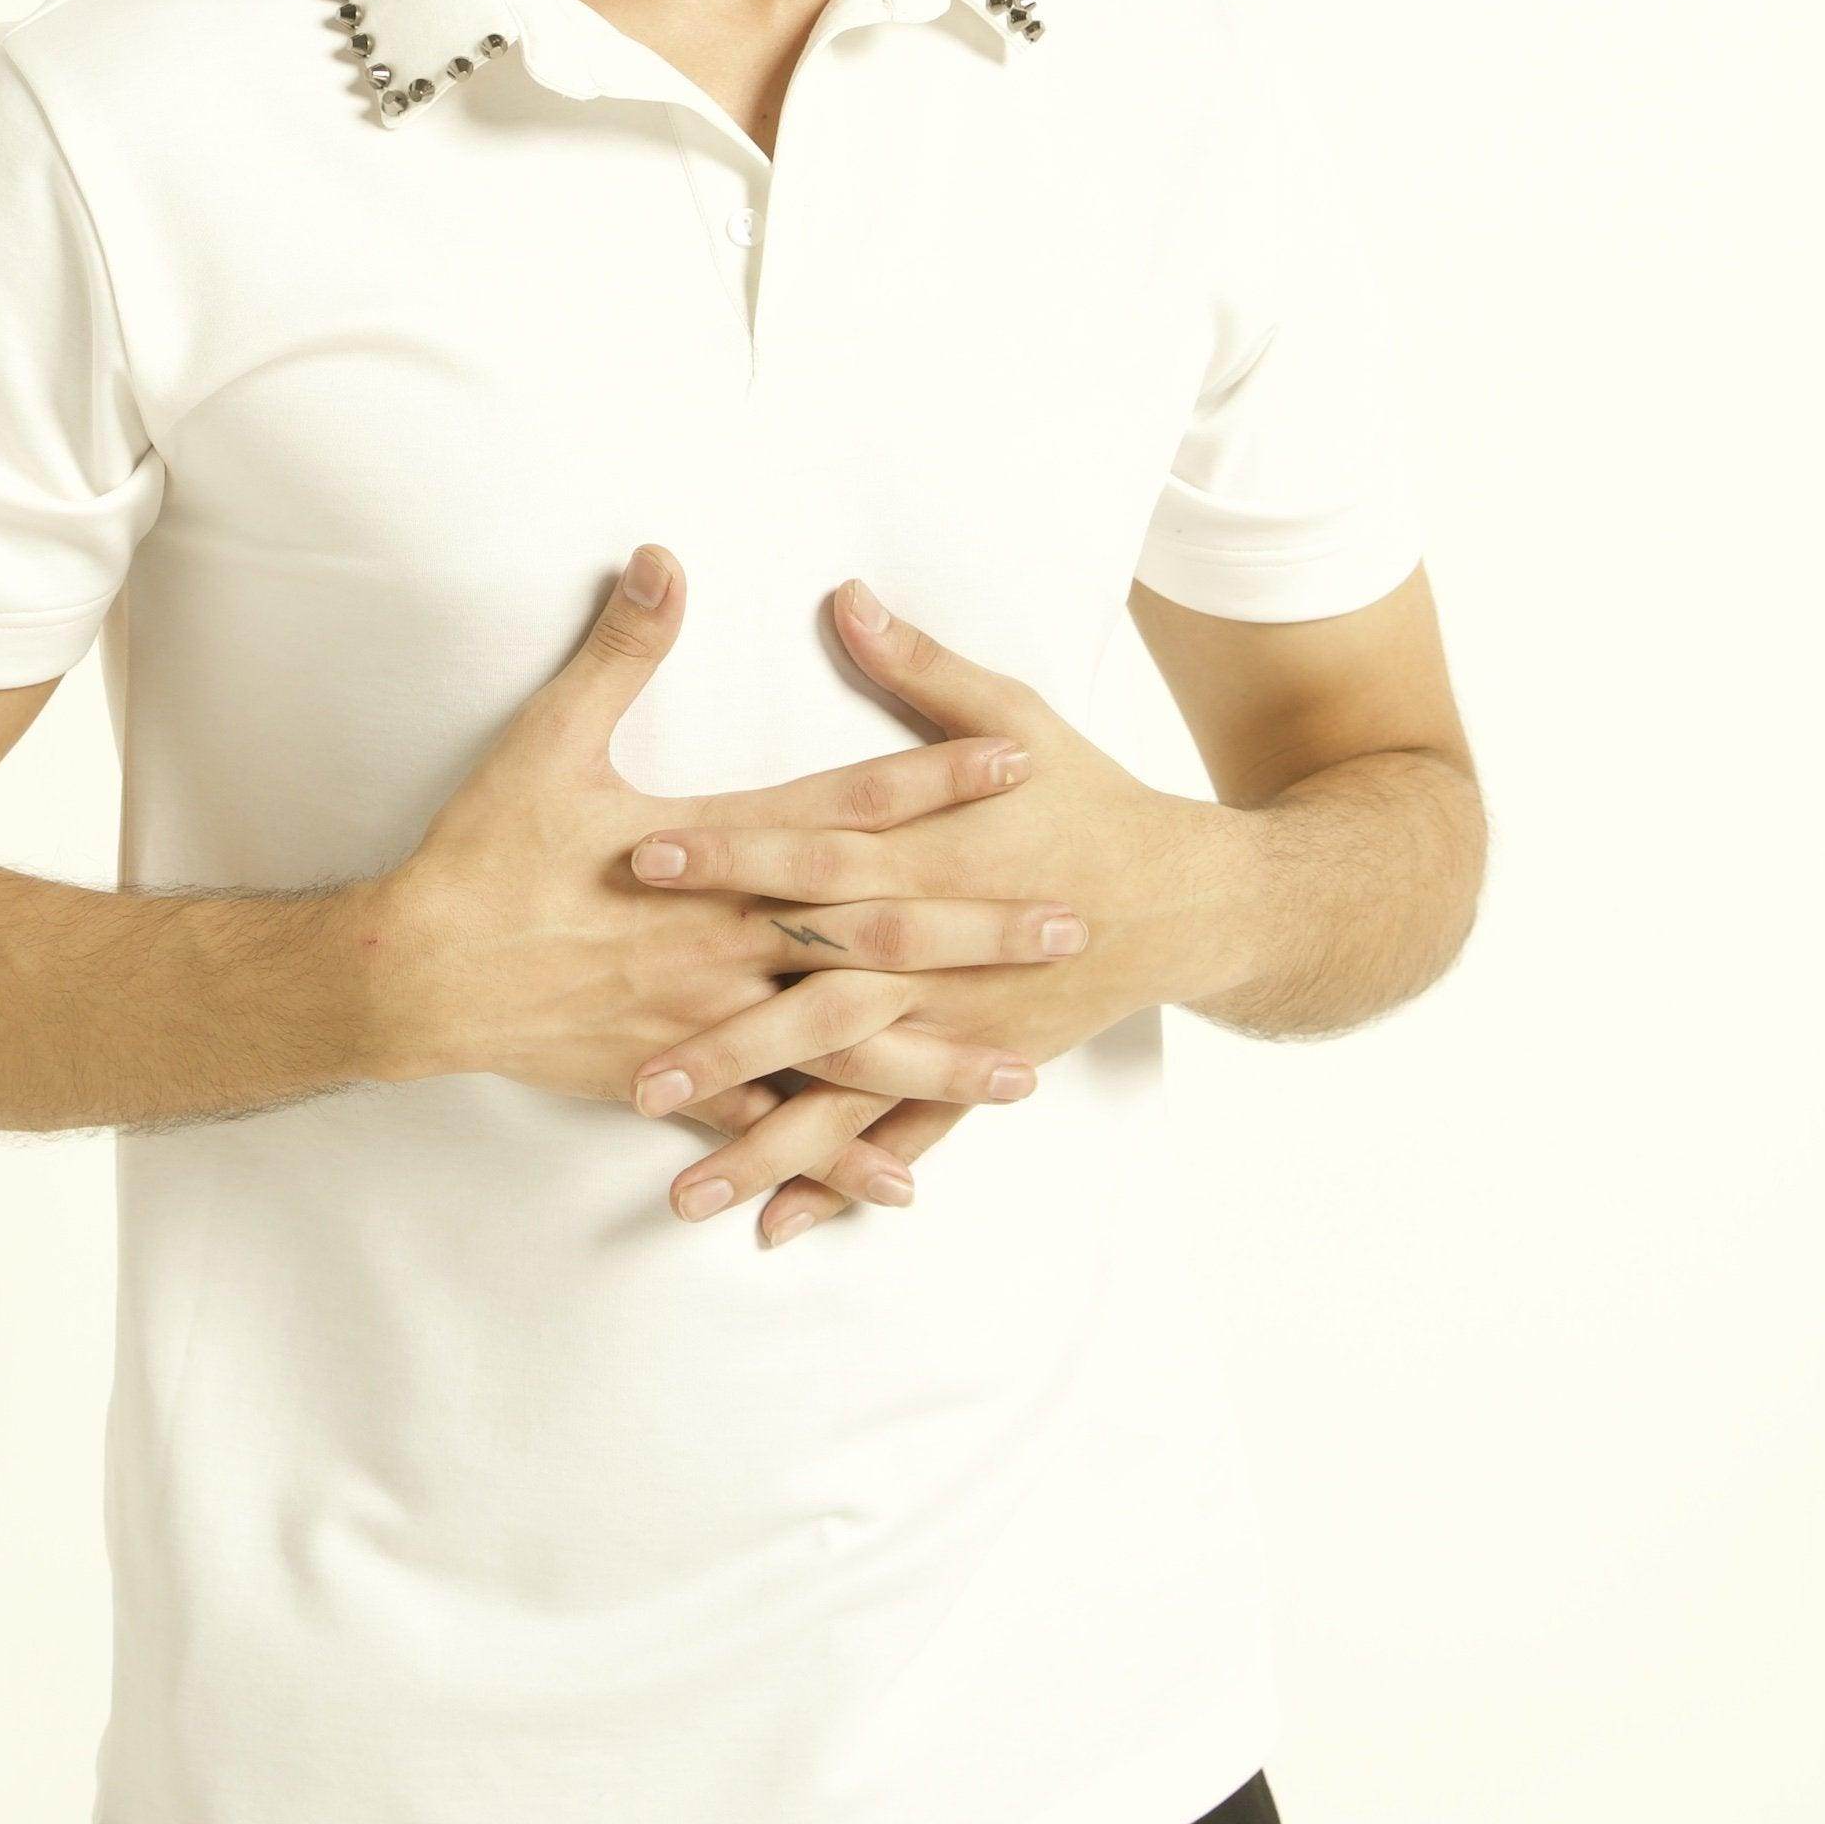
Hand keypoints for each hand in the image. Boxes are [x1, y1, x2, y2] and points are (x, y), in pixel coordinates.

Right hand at [358, 545, 1064, 1124]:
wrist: (418, 974)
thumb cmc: (483, 854)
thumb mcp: (550, 738)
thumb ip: (621, 649)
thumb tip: (663, 558)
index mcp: (713, 853)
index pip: (848, 809)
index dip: (935, 781)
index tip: (1014, 762)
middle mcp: (728, 942)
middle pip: (878, 936)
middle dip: (979, 932)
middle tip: (1071, 927)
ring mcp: (711, 1021)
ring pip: (847, 1049)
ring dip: (940, 1061)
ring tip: (1025, 1074)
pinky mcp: (677, 1081)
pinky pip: (776, 1128)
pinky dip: (839, 1159)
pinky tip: (905, 1182)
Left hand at [616, 576, 1193, 1230]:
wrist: (1190, 897)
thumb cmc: (1090, 796)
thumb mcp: (1014, 712)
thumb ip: (922, 667)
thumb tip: (846, 596)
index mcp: (928, 855)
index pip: (809, 854)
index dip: (726, 855)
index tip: (639, 859)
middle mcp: (933, 951)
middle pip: (814, 996)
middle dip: (726, 1039)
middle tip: (634, 1073)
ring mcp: (954, 1022)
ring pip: (845, 1090)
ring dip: (766, 1142)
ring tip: (682, 1190)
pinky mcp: (975, 1066)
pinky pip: (897, 1133)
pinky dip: (843, 1180)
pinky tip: (776, 1227)